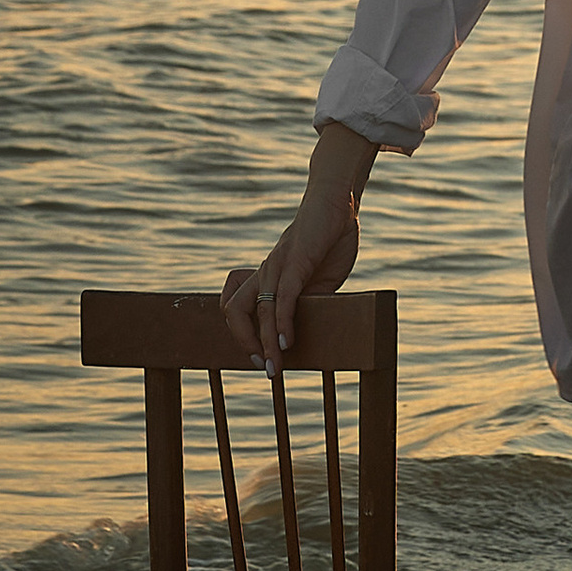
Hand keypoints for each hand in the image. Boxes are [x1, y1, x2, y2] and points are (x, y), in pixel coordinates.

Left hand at [222, 124, 375, 369]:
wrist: (337, 203)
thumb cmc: (328, 239)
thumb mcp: (320, 279)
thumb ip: (311, 301)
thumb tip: (307, 329)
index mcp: (268, 277)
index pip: (240, 310)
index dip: (245, 337)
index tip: (263, 360)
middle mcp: (264, 272)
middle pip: (234, 312)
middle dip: (244, 343)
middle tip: (265, 367)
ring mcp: (276, 267)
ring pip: (258, 311)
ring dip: (264, 343)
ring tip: (275, 366)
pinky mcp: (294, 263)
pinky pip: (282, 298)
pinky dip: (282, 323)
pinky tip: (287, 342)